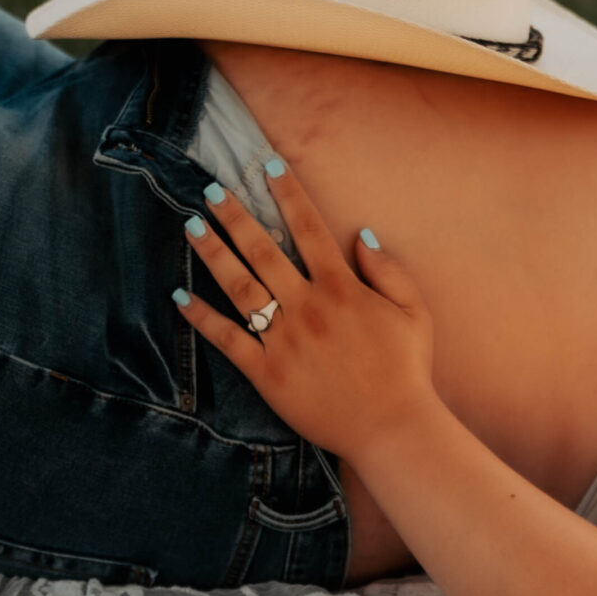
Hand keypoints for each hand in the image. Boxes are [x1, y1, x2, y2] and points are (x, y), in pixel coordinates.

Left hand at [172, 157, 439, 464]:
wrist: (392, 428)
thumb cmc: (406, 370)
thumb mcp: (415, 312)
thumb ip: (389, 270)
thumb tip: (362, 234)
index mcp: (341, 289)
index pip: (309, 228)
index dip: (287, 193)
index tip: (268, 166)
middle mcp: (308, 308)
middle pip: (263, 251)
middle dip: (235, 216)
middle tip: (209, 190)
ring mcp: (284, 340)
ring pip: (240, 288)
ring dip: (213, 254)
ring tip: (191, 227)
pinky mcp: (267, 373)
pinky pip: (229, 340)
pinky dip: (203, 318)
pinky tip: (181, 296)